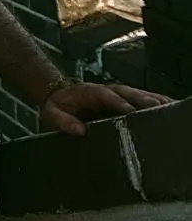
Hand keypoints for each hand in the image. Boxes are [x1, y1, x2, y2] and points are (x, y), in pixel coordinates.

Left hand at [39, 79, 176, 137]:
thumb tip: (80, 130)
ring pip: (134, 94)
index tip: (130, 112)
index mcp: (87, 92)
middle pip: (125, 92)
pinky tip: (165, 105)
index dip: (118, 103)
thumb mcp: (52, 114)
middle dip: (141, 99)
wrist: (57, 96)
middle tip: (157, 107)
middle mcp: (104, 90)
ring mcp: (113, 94)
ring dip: (150, 99)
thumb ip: (63, 121)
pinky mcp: (119, 100)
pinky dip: (151, 101)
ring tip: (167, 106)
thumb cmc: (56, 106)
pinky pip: (137, 99)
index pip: (105, 96)